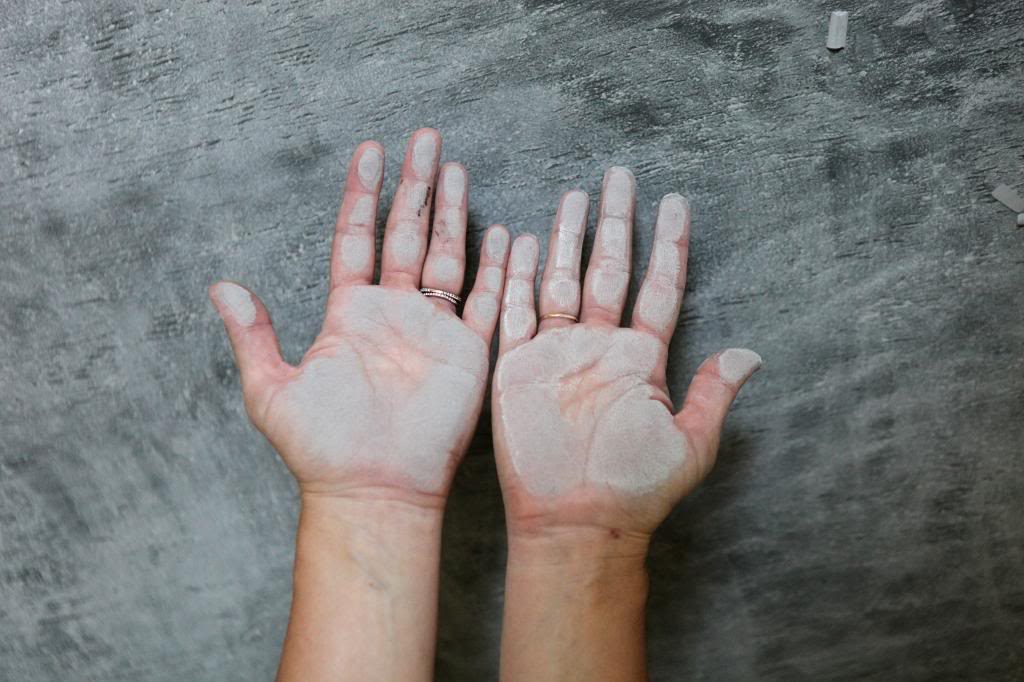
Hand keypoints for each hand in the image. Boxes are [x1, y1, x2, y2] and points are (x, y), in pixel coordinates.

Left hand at [210, 128, 510, 506]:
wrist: (371, 489)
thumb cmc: (321, 447)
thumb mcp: (272, 389)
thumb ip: (253, 335)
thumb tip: (221, 285)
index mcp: (350, 314)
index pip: (357, 238)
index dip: (363, 194)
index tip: (369, 150)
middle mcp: (393, 313)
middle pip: (406, 234)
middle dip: (415, 186)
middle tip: (424, 138)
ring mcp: (433, 330)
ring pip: (447, 256)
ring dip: (451, 212)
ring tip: (455, 167)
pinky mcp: (467, 354)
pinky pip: (488, 303)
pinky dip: (497, 269)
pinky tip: (504, 233)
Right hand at [493, 167, 760, 540]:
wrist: (575, 521)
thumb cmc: (633, 488)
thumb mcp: (688, 443)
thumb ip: (713, 393)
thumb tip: (750, 353)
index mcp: (641, 359)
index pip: (658, 288)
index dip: (668, 246)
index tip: (675, 203)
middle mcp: (600, 346)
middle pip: (609, 269)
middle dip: (615, 223)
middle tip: (620, 176)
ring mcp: (558, 352)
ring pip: (562, 279)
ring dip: (566, 238)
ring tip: (573, 196)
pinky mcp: (519, 366)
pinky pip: (514, 310)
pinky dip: (514, 275)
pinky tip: (515, 240)